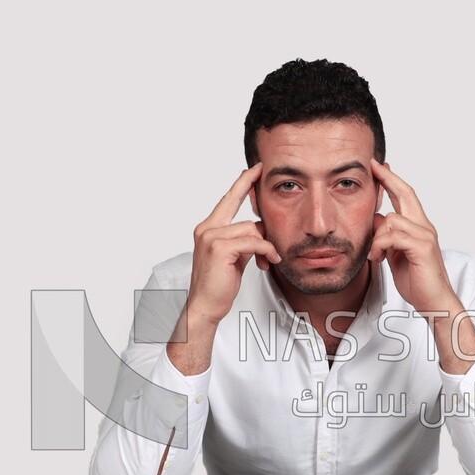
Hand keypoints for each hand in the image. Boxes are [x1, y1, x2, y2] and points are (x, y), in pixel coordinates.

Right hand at [185, 164, 281, 328]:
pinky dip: (265, 251)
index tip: (254, 169)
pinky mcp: (219, 248)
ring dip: (265, 246)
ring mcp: (211, 237)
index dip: (242, 183)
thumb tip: (259, 232)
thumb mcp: (234, 257)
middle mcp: (207, 229)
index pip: (227, 199)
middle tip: (267, 196)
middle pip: (244, 214)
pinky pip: (253, 241)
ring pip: (251, 230)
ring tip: (267, 261)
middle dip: (259, 216)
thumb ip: (243, 240)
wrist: (206, 305)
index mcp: (208, 229)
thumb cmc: (219, 284)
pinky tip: (269, 262)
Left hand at [367, 159, 459, 315]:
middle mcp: (424, 227)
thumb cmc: (417, 281)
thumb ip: (387, 238)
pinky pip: (394, 236)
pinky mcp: (422, 248)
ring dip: (376, 237)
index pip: (405, 197)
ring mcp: (425, 236)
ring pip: (392, 219)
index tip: (378, 167)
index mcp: (418, 227)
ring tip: (373, 255)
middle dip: (387, 178)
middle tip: (373, 166)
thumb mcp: (395, 255)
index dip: (391, 180)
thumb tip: (375, 222)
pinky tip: (378, 258)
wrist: (434, 302)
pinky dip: (381, 246)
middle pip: (406, 193)